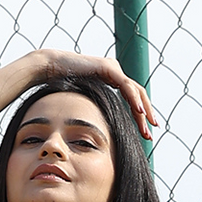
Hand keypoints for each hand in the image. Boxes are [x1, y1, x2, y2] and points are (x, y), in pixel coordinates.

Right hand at [33, 50, 157, 138]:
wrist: (50, 69)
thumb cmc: (62, 87)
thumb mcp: (84, 102)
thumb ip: (95, 109)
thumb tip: (97, 129)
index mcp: (112, 80)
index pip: (132, 99)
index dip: (139, 116)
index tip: (144, 133)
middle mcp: (116, 73)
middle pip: (138, 95)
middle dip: (146, 115)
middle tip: (151, 132)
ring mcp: (113, 69)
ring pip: (135, 91)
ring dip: (143, 109)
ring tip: (148, 125)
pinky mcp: (108, 68)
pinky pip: (125, 86)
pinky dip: (133, 99)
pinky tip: (139, 111)